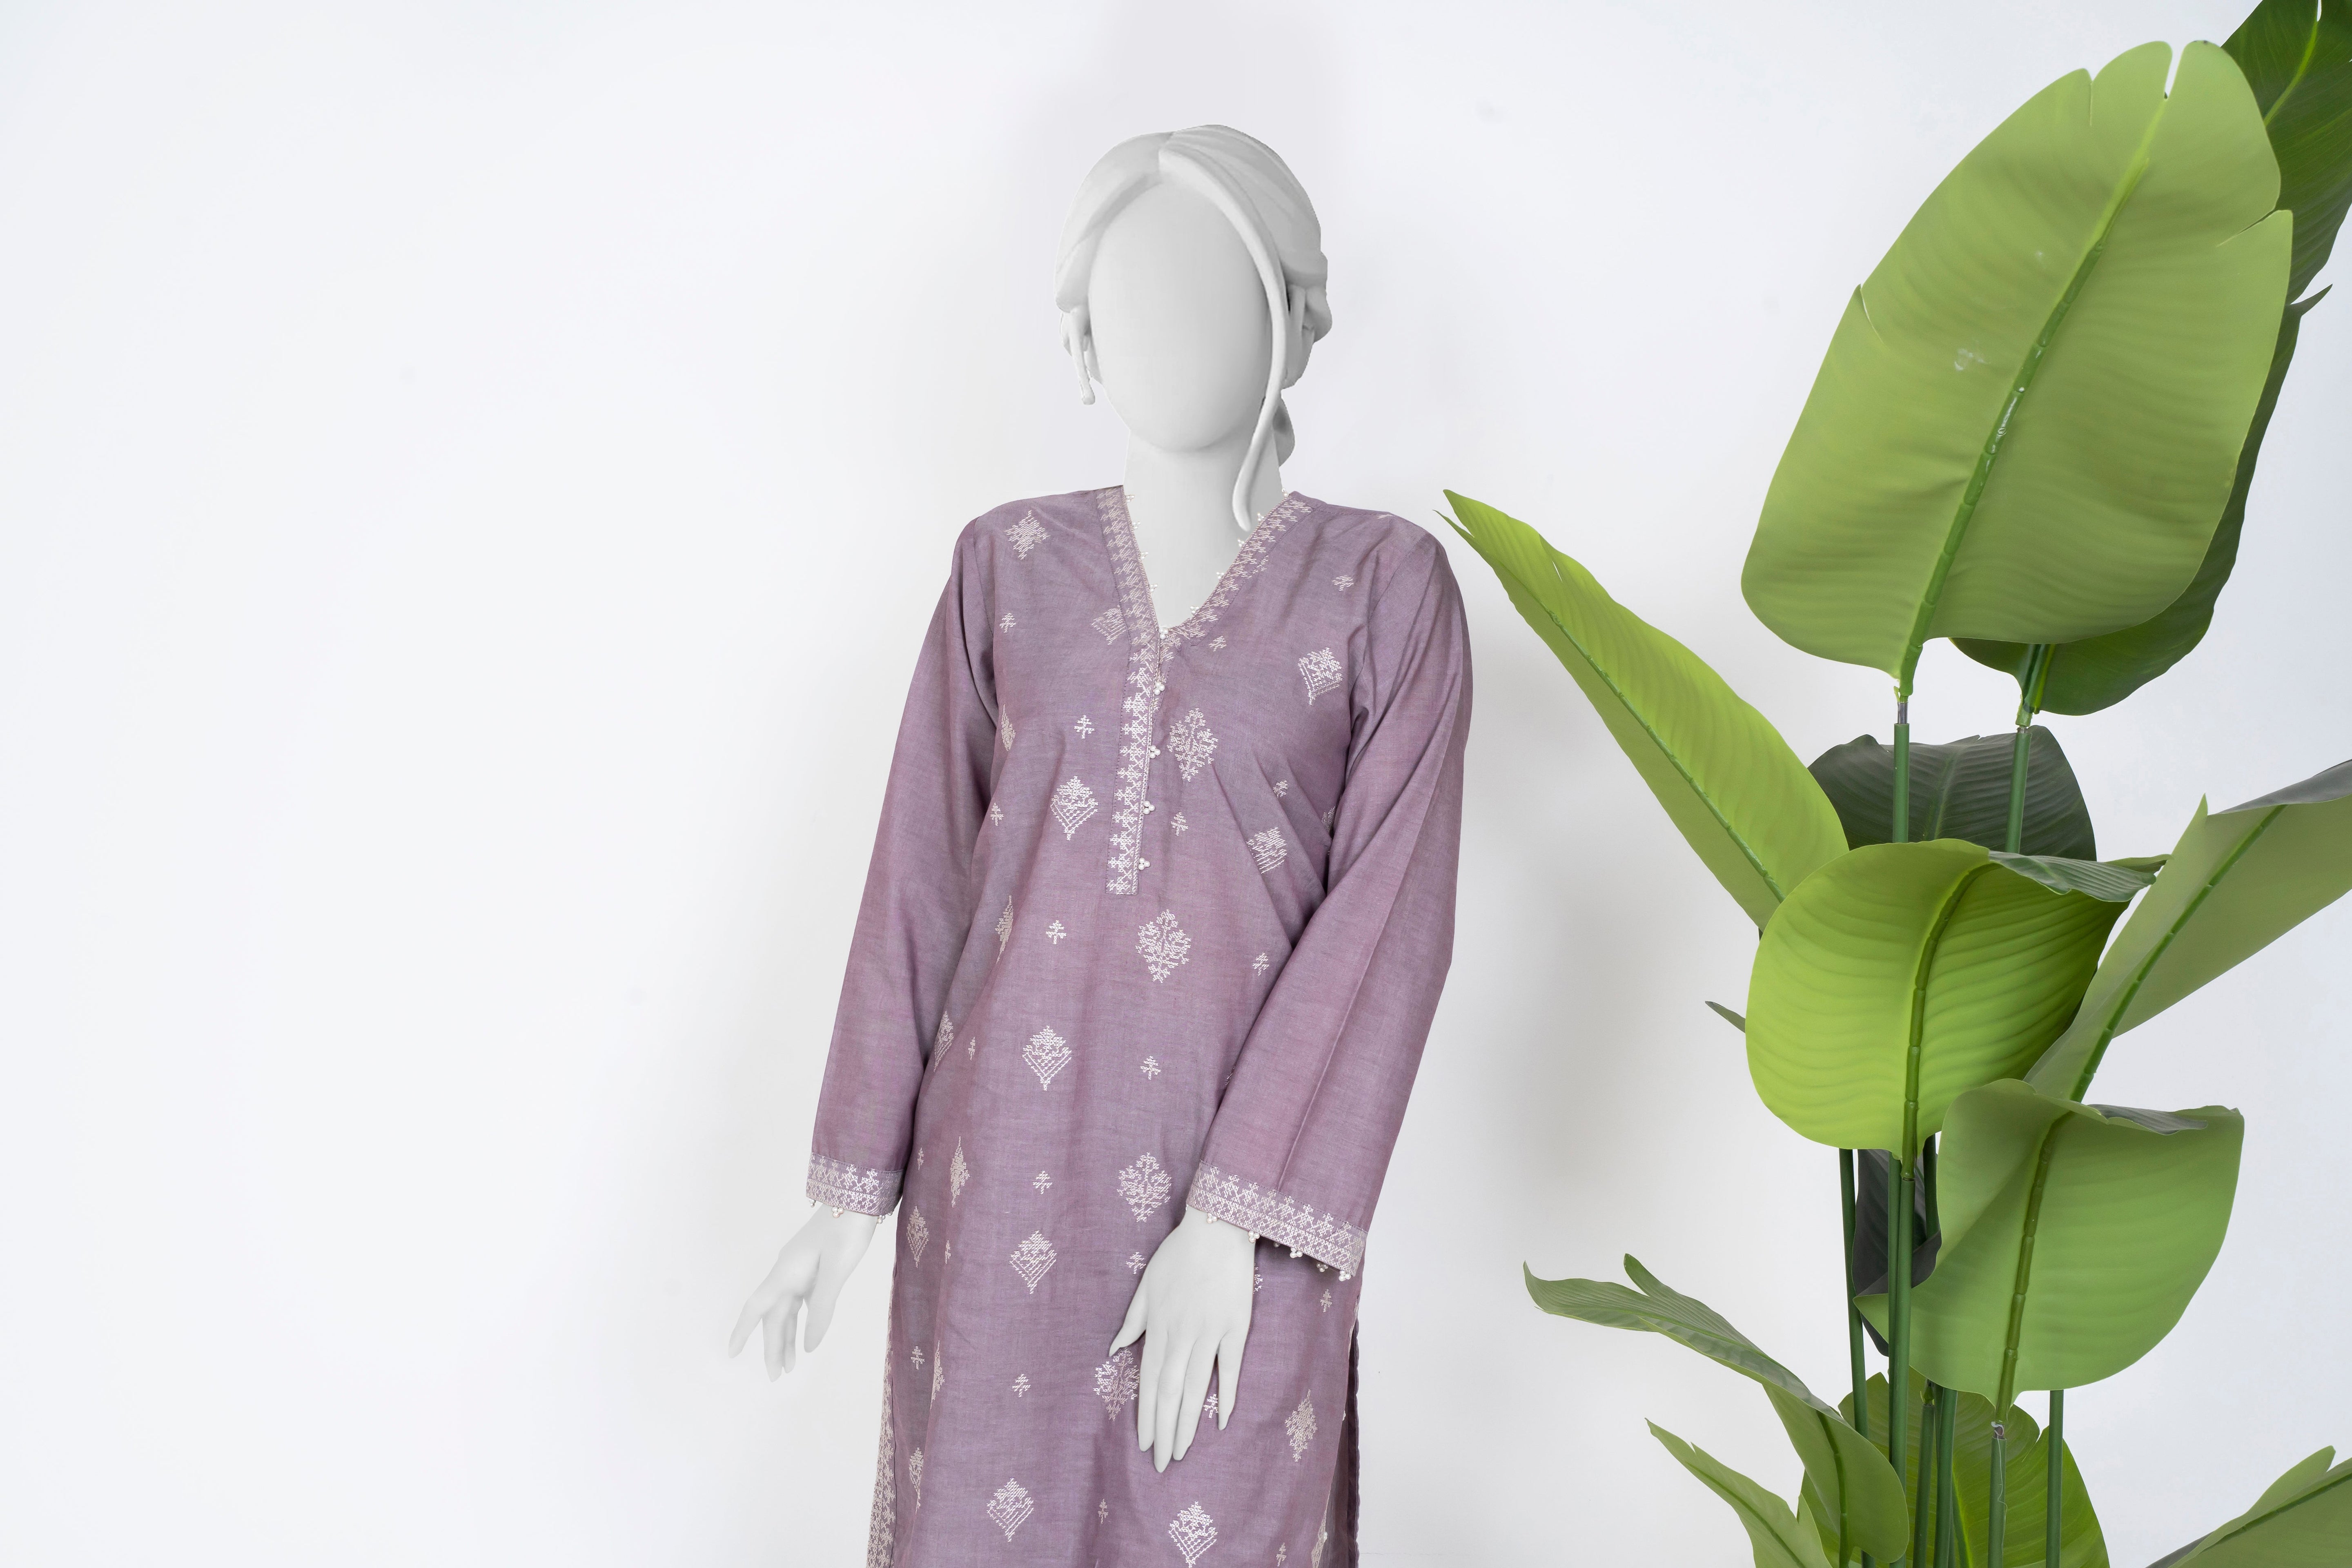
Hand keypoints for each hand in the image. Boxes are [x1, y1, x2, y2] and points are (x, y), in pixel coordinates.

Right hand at [729, 1208, 878, 1377]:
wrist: (857, 1197)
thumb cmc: (847, 1230)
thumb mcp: (836, 1271)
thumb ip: (822, 1308)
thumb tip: (810, 1345)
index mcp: (787, 1273)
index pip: (757, 1307)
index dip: (743, 1331)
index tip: (731, 1354)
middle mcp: (788, 1272)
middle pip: (774, 1315)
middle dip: (772, 1346)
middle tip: (776, 1377)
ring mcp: (801, 1268)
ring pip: (787, 1309)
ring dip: (786, 1335)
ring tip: (791, 1364)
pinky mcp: (816, 1266)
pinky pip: (801, 1300)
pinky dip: (800, 1319)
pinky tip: (804, 1333)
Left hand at [1109, 1206, 1254, 1470]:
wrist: (1216, 1228)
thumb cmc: (1178, 1255)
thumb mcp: (1146, 1285)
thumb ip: (1133, 1321)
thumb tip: (1115, 1350)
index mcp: (1158, 1326)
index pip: (1148, 1381)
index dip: (1146, 1415)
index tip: (1143, 1443)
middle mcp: (1182, 1335)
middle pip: (1170, 1392)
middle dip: (1164, 1430)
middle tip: (1161, 1462)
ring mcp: (1210, 1333)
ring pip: (1196, 1387)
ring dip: (1188, 1422)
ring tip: (1182, 1451)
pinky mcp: (1236, 1327)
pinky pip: (1230, 1368)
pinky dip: (1227, 1395)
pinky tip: (1221, 1421)